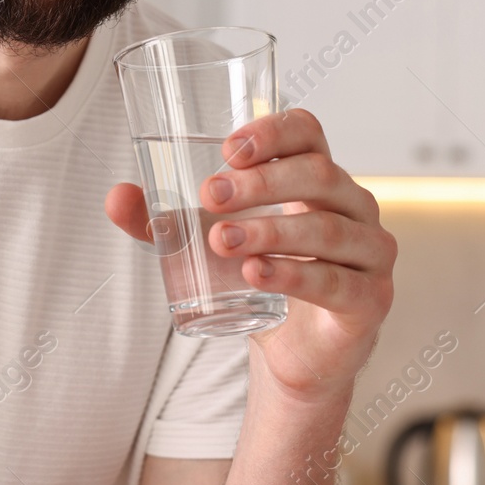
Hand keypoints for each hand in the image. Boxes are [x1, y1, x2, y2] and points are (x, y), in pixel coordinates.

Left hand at [104, 108, 395, 401]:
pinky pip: (334, 280)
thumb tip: (114, 197)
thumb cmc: (258, 277)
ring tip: (220, 241)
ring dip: (268, 230)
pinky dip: (292, 275)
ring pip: (324, 227)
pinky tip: (255, 274)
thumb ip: (162, 222)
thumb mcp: (206, 243)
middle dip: (259, 182)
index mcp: (318, 177)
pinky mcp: (370, 299)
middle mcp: (353, 206)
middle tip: (209, 195)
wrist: (292, 353)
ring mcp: (369, 252)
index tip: (228, 148)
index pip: (308, 133)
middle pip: (316, 174)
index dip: (273, 131)